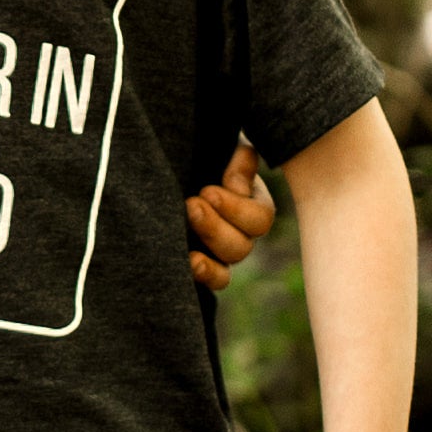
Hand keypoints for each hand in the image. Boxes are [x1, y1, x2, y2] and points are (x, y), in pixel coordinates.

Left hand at [185, 142, 273, 292]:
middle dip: (215, 226)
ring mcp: (221, 252)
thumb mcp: (221, 150)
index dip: (236, 209)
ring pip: (227, 265)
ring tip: (185, 228)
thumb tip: (240, 171)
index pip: (259, 218)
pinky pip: (215, 281)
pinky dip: (205, 275)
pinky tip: (188, 261)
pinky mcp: (203, 264)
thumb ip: (236, 157)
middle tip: (191, 205)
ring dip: (209, 250)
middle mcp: (241, 232)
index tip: (207, 191)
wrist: (172, 167)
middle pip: (241, 245)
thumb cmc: (201, 155)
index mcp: (252, 204)